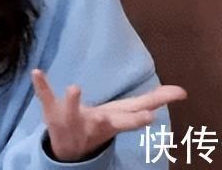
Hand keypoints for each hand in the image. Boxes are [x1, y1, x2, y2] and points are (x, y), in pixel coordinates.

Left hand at [31, 69, 186, 162]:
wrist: (71, 149)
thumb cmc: (102, 125)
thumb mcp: (126, 114)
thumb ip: (153, 101)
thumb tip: (183, 91)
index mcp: (113, 122)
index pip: (131, 118)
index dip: (142, 116)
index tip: (154, 115)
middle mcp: (95, 123)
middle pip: (109, 122)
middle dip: (118, 120)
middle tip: (126, 115)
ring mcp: (73, 120)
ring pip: (75, 113)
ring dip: (74, 102)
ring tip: (74, 87)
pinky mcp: (53, 113)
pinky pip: (46, 98)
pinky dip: (42, 86)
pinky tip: (37, 72)